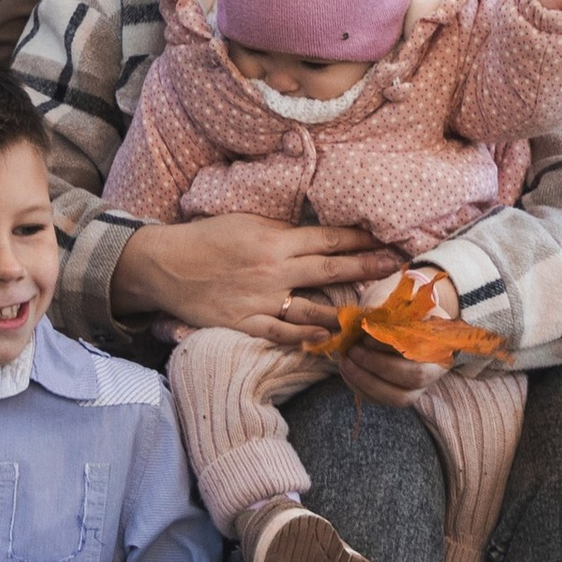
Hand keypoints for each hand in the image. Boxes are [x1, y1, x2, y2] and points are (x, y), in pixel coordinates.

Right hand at [111, 211, 402, 342]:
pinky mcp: (245, 323)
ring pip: (313, 309)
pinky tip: (327, 338)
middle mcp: (273, 271)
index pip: (329, 240)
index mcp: (275, 241)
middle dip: (367, 269)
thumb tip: (316, 238)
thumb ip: (283, 233)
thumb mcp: (247, 223)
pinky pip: (282, 334)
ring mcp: (260, 300)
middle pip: (331, 270)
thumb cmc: (206, 238)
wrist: (165, 265)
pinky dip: (306, 337)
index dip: (361, 242)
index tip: (387, 243)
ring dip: (343, 311)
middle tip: (396, 268)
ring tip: (370, 313)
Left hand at [342, 262, 461, 407]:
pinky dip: (360, 388)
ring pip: (398, 397)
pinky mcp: (399, 395)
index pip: (423, 349)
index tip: (366, 337)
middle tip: (353, 350)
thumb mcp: (396, 302)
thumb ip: (385, 312)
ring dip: (367, 381)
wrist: (402, 316)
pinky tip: (346, 370)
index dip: (392, 347)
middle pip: (414, 378)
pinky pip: (381, 400)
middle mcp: (435, 369)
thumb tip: (366, 327)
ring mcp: (419, 387)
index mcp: (440, 342)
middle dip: (378, 366)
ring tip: (345, 361)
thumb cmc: (400, 307)